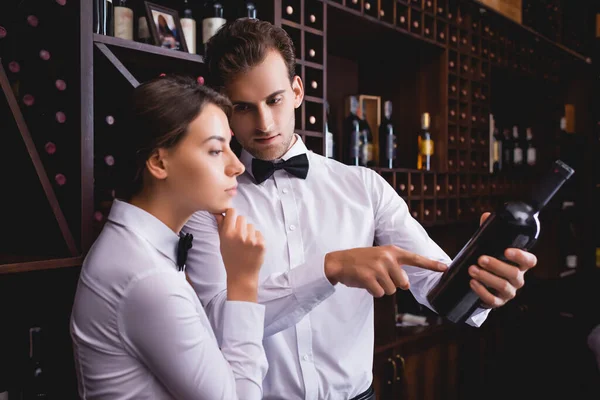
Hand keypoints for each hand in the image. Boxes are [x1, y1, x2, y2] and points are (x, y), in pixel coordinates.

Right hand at [215, 208, 264, 301]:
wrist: (242, 275)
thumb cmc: (230, 259)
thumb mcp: (222, 243)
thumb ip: (221, 226)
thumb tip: (219, 213)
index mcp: (228, 234)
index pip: (232, 212)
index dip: (232, 215)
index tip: (232, 220)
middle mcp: (240, 235)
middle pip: (242, 218)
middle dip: (240, 225)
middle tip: (239, 236)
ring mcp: (251, 239)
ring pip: (251, 226)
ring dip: (249, 232)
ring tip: (245, 244)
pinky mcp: (261, 243)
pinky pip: (259, 233)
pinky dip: (256, 238)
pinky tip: (252, 248)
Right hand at [324, 245, 447, 297]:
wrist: (338, 262)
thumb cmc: (360, 261)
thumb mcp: (380, 257)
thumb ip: (394, 266)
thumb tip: (405, 284)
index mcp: (392, 252)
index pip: (415, 258)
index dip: (431, 264)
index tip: (445, 268)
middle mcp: (387, 258)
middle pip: (403, 284)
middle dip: (392, 284)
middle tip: (378, 276)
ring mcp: (378, 267)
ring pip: (391, 290)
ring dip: (381, 288)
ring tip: (370, 278)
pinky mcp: (369, 277)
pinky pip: (379, 293)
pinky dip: (372, 292)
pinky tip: (365, 282)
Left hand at [468, 212, 537, 307]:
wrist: (480, 282)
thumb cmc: (489, 260)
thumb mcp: (488, 246)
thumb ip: (487, 231)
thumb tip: (486, 216)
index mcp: (520, 264)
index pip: (530, 260)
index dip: (521, 256)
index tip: (506, 250)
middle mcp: (518, 278)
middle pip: (514, 273)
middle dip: (496, 265)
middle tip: (480, 259)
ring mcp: (509, 292)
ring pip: (504, 287)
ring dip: (487, 277)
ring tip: (471, 270)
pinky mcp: (498, 302)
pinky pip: (493, 300)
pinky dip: (482, 291)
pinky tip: (472, 283)